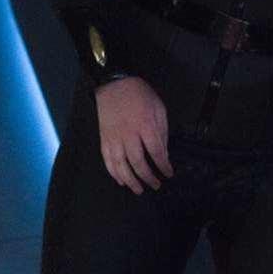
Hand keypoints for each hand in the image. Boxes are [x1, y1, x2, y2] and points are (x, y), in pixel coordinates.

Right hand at [95, 76, 172, 193]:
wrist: (114, 84)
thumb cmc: (139, 94)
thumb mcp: (158, 107)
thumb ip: (162, 130)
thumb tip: (164, 151)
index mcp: (145, 125)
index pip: (156, 152)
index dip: (163, 166)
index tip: (168, 173)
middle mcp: (128, 134)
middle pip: (138, 162)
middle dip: (148, 177)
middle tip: (156, 185)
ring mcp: (114, 138)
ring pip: (121, 165)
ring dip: (131, 180)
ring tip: (139, 189)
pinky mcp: (104, 139)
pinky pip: (108, 160)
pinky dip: (114, 172)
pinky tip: (121, 180)